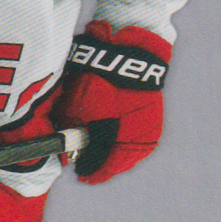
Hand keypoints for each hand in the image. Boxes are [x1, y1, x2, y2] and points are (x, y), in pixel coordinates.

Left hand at [52, 20, 171, 183]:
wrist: (130, 47)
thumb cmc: (99, 77)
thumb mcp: (77, 108)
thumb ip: (72, 133)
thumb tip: (66, 147)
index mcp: (121, 142)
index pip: (104, 167)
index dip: (90, 172)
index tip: (80, 174)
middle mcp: (141, 140)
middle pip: (118, 162)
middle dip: (102, 162)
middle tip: (86, 162)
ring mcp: (151, 128)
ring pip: (130, 151)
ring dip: (114, 151)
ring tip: (98, 147)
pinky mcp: (154, 116)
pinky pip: (138, 136)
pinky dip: (123, 138)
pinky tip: (113, 133)